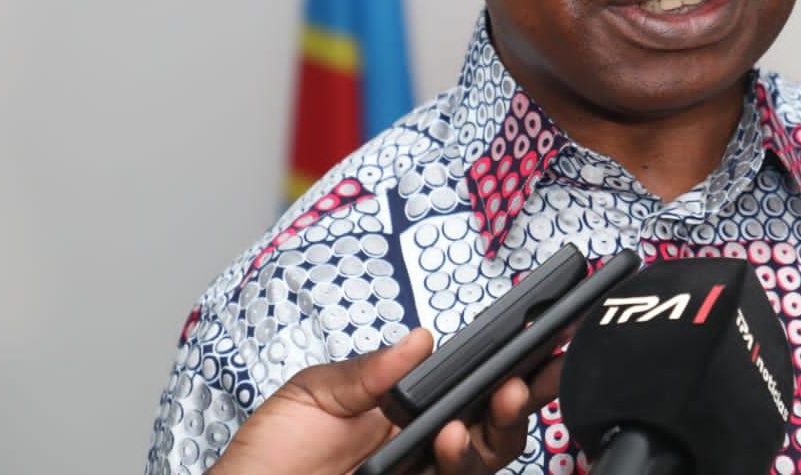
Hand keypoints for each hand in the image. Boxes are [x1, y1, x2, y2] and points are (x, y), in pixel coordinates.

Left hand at [208, 327, 563, 474]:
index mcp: (404, 409)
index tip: (532, 340)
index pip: (467, 385)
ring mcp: (420, 474)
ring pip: (485, 456)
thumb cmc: (267, 457)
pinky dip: (463, 461)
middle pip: (492, 422)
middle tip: (532, 376)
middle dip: (523, 396)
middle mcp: (421, 444)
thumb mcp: (313, 397)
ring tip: (494, 403)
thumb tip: (421, 340)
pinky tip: (451, 442)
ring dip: (498, 428)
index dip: (505, 364)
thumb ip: (368, 372)